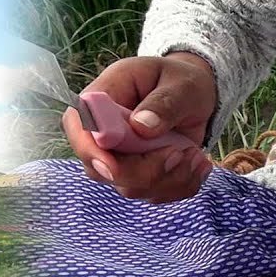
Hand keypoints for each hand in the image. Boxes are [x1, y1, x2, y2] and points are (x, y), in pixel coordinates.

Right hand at [63, 53, 218, 202]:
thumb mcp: (181, 84)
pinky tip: (197, 164)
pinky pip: (153, 194)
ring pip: (129, 186)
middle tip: (180, 152)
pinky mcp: (137, 176)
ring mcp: (118, 159)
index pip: (78, 128)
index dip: (89, 151)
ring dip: (170, 178)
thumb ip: (164, 103)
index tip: (113, 167)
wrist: (194, 96)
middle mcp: (103, 134)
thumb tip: (141, 125)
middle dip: (144, 171)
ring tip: (196, 154)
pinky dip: (181, 185)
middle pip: (101, 169)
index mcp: (102, 99)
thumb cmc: (181, 82)